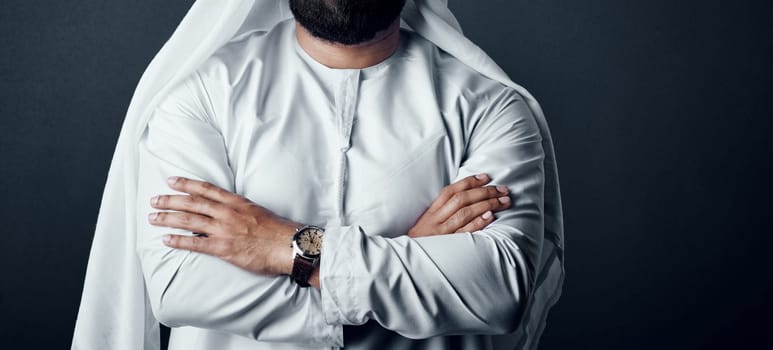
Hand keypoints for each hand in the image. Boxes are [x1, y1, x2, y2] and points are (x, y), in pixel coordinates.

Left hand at [147, 176, 299, 275]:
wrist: (288, 245)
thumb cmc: (276, 230)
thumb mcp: (257, 210)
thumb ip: (239, 208)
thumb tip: (227, 208)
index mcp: (236, 202)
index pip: (205, 189)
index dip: (186, 184)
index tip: (171, 181)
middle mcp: (227, 213)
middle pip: (192, 203)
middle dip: (170, 201)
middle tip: (154, 200)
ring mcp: (224, 230)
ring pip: (189, 221)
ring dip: (168, 218)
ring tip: (153, 218)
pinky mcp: (223, 248)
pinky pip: (195, 244)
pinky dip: (178, 241)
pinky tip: (166, 240)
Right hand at [407, 174, 510, 237]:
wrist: (409, 261)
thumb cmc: (421, 242)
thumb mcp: (427, 224)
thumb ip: (443, 211)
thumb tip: (468, 198)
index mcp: (431, 212)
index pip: (451, 191)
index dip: (469, 182)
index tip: (486, 177)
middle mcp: (435, 220)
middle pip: (461, 200)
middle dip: (484, 192)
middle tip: (502, 189)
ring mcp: (441, 233)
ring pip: (465, 213)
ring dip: (487, 205)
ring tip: (503, 201)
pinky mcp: (448, 246)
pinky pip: (465, 232)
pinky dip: (478, 223)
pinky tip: (490, 216)